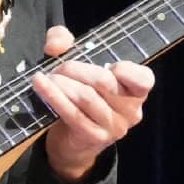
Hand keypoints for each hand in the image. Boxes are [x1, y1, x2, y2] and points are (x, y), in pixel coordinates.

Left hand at [30, 26, 154, 182]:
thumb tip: (57, 45)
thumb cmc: (81, 94)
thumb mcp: (77, 63)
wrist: (72, 141)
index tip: (106, 64)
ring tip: (47, 77)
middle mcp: (131, 111)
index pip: (143, 79)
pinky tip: (40, 85)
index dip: (125, 69)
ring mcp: (114, 127)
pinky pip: (72, 113)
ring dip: (61, 83)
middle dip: (75, 69)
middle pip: (103, 81)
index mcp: (136, 91)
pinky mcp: (93, 137)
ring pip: (86, 97)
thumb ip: (66, 42)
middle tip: (58, 68)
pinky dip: (53, 96)